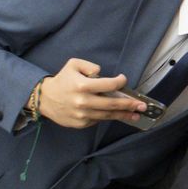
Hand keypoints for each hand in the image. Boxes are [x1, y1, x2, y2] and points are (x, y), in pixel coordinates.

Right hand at [34, 58, 148, 128]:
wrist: (45, 99)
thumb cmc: (62, 80)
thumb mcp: (73, 64)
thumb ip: (90, 65)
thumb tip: (103, 74)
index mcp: (82, 85)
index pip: (108, 85)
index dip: (120, 82)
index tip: (123, 79)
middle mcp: (83, 101)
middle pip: (112, 104)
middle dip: (130, 105)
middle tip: (142, 106)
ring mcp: (82, 114)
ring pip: (108, 115)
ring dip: (124, 115)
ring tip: (136, 115)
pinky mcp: (81, 123)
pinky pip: (98, 120)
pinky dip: (107, 116)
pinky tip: (117, 115)